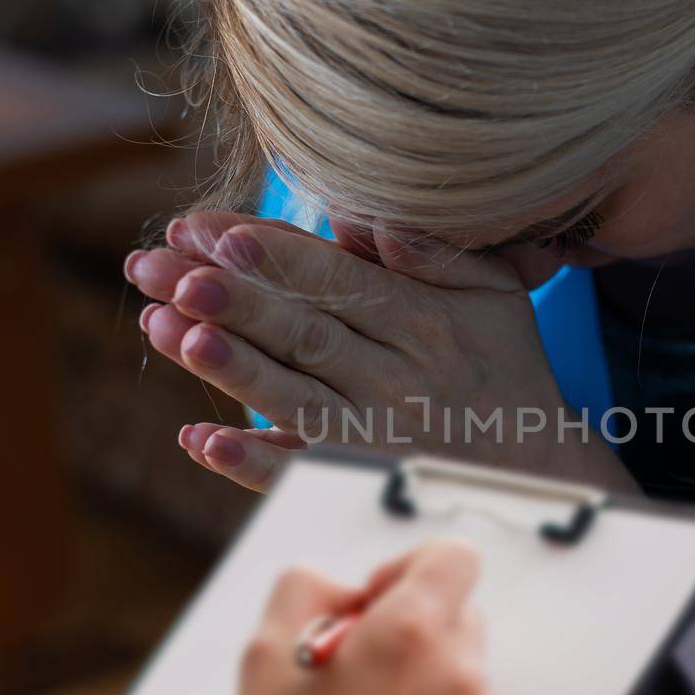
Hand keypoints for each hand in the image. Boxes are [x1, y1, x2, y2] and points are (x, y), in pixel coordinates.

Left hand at [124, 212, 635, 493]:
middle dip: (223, 295)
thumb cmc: (505, 366)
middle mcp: (394, 375)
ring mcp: (373, 433)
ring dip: (225, 364)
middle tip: (154, 266)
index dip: (269, 253)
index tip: (205, 228)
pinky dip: (248, 459)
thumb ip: (435, 250)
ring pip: (290, 394)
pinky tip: (197, 439)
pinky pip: (299, 471)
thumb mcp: (493, 293)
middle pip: (298, 328)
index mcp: (422, 319)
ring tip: (160, 328)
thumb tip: (363, 214)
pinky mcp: (357, 480)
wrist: (540, 471)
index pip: (332, 277)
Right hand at [199, 539, 496, 694]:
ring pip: (462, 667)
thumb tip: (344, 589)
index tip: (376, 600)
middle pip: (459, 611)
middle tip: (359, 663)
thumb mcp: (265, 652)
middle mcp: (458, 672)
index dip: (411, 566)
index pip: (455, 555)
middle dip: (413, 624)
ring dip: (424, 674)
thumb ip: (308, 587)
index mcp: (409, 632)